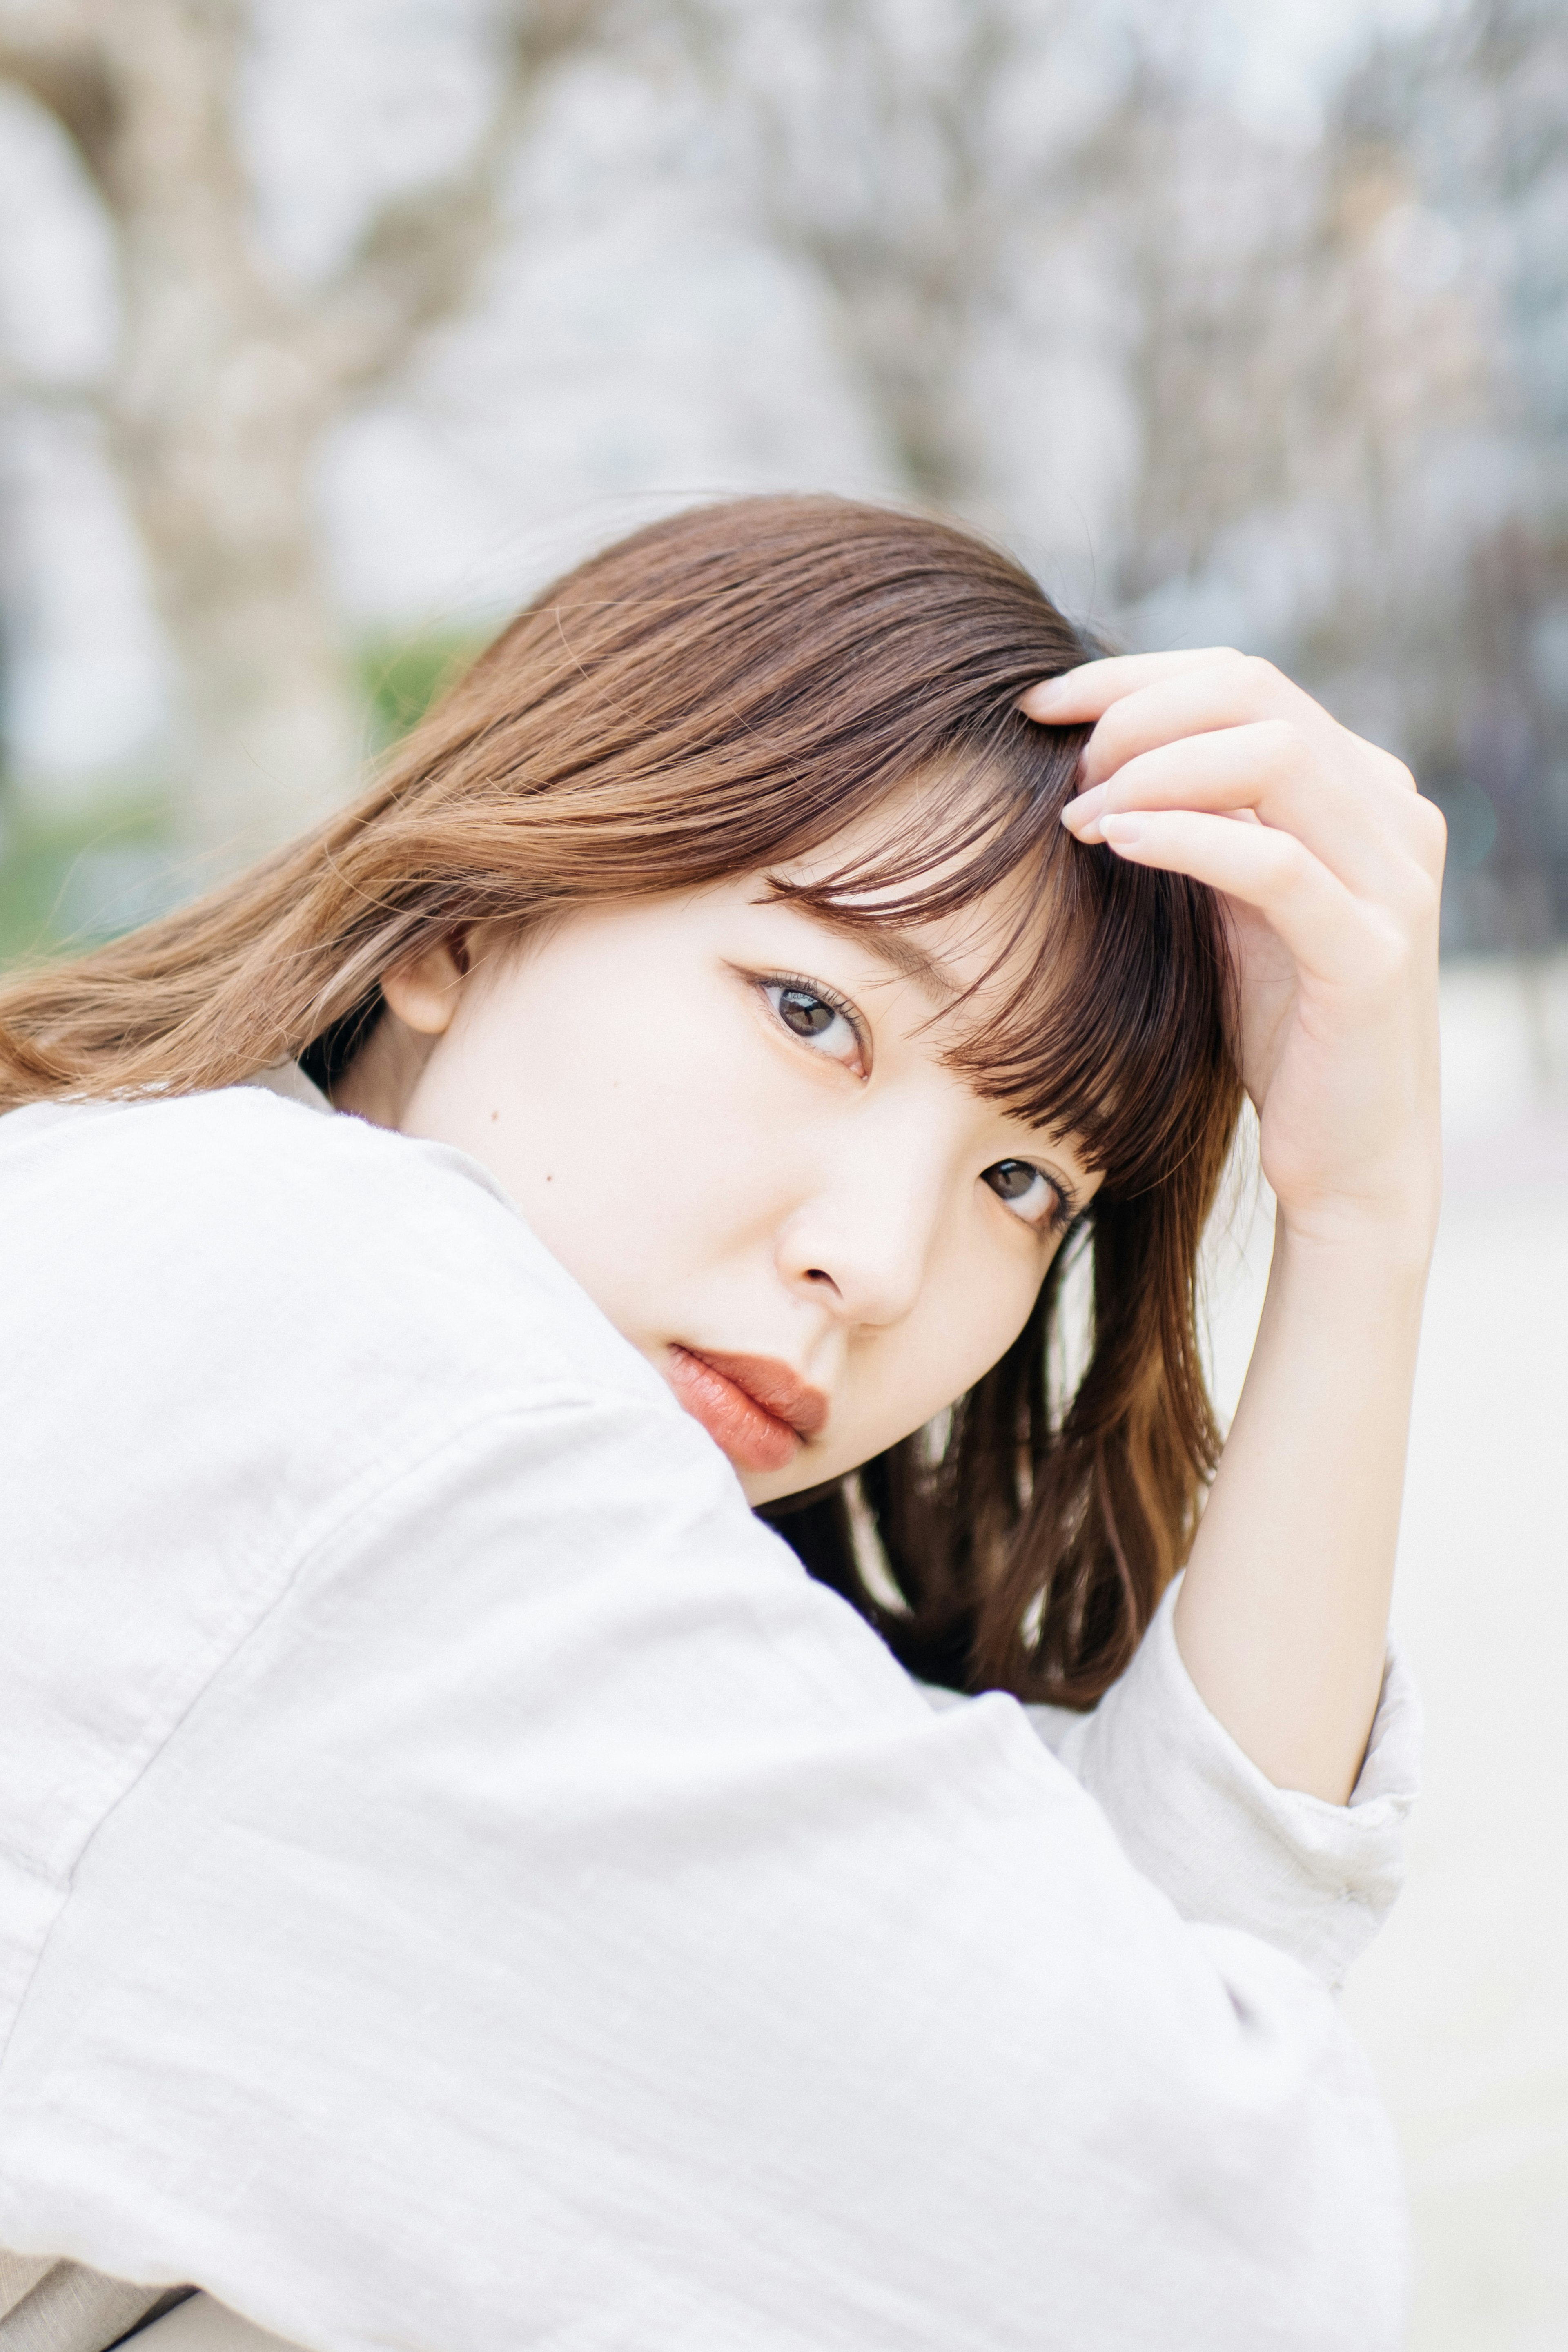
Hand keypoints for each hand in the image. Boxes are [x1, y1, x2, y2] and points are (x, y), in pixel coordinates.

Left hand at [1022, 650, 1445, 1261]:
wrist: (1351, 1157)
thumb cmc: (1282, 1031)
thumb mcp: (1233, 906)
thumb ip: (1201, 821)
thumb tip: (1101, 749)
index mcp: (1362, 788)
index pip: (1245, 679)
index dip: (1133, 676)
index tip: (1041, 703)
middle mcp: (1393, 815)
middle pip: (1256, 693)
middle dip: (1138, 713)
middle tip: (1066, 770)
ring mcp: (1393, 882)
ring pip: (1274, 756)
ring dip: (1155, 769)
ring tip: (1082, 815)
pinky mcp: (1370, 956)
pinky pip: (1274, 864)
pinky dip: (1185, 837)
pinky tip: (1118, 842)